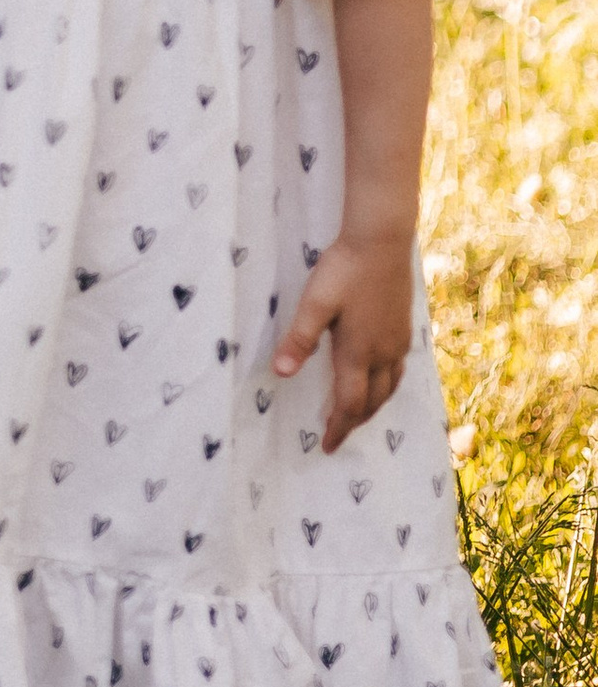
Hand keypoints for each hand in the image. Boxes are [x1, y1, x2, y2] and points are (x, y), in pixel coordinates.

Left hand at [273, 230, 415, 452]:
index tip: (327, 445)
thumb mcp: (315, 302)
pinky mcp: (404, 326)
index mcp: (358, 352)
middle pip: (372, 401)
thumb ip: (300, 339)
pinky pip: (398, 369)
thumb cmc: (344, 270)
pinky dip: (387, 385)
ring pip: (390, 387)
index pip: (350, 403)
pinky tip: (380, 377)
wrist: (382, 241)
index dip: (339, 427)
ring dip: (373, 406)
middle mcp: (383, 353)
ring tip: (359, 414)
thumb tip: (282, 374)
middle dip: (355, 422)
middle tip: (339, 435)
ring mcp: (398, 341)